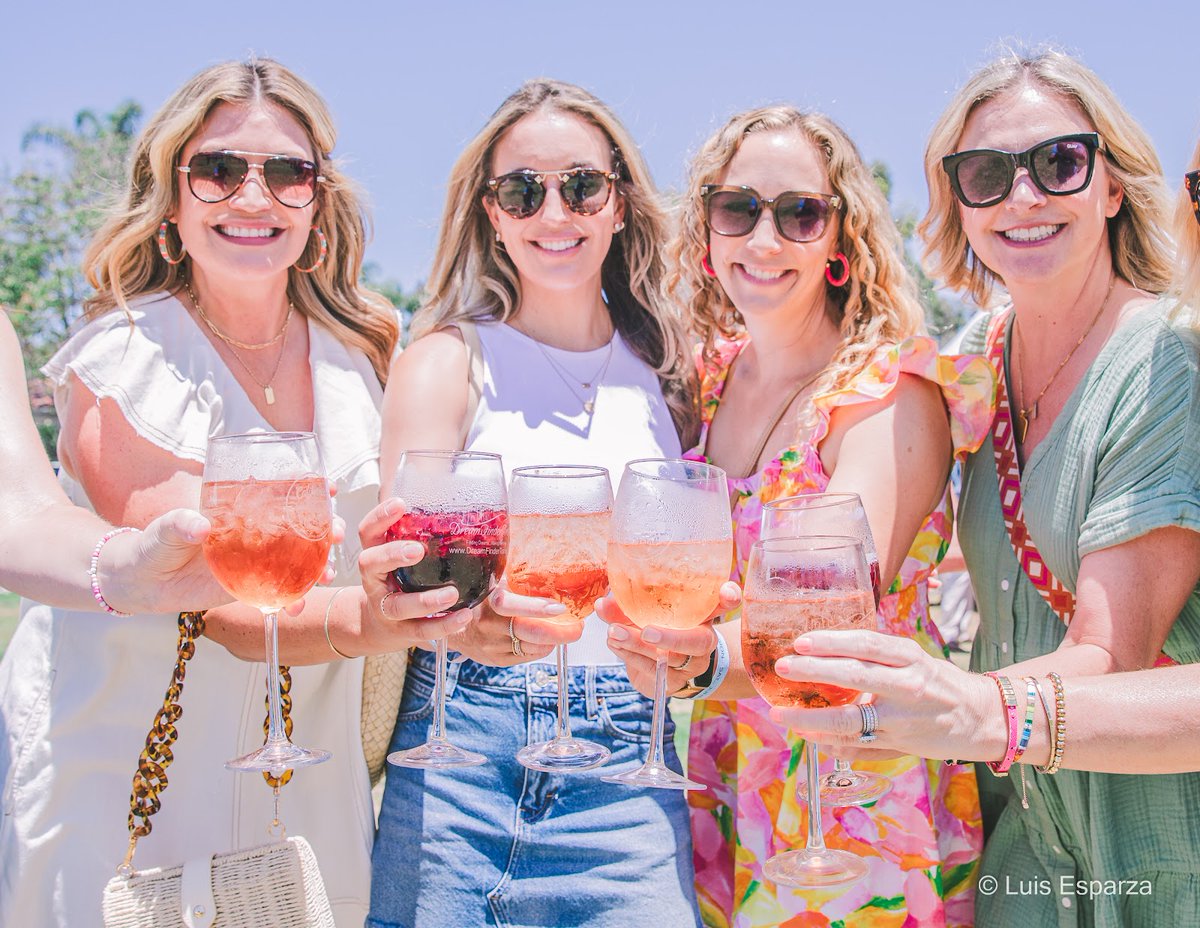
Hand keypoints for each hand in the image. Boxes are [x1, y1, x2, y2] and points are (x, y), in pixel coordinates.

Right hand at [357, 498, 471, 648]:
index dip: (379, 517)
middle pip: (370, 563)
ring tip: (452, 594)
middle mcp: (374, 580)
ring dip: (426, 600)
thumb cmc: (401, 580)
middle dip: (393, 555)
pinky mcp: (401, 631)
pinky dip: (443, 625)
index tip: (400, 504)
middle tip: (418, 550)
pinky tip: (464, 617)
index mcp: (375, 554)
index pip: (368, 531)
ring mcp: (385, 607)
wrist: (381, 626)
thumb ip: (421, 536)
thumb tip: (468, 512)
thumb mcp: (402, 556)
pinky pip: (421, 630)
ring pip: (398, 605)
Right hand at [444, 583, 580, 666]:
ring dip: (554, 640)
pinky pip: (528, 656)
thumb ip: (514, 577)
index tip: (561, 607)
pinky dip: (542, 648)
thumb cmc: (479, 596)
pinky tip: (546, 639)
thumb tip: (550, 563)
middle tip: (578, 627)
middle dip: (562, 633)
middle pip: (532, 634)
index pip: (513, 606)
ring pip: (534, 648)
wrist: (450, 625)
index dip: (539, 608)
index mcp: (488, 600)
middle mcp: (489, 626)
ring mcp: (492, 646)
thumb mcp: (491, 580)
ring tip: (566, 630)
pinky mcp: (496, 660)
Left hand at [596, 580, 740, 698]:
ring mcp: (688, 665)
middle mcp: (702, 640)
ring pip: (667, 658)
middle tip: (646, 630)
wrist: (664, 668)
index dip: (729, 598)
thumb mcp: (650, 612)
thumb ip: (628, 605)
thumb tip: (601, 604)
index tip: (729, 592)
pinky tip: (614, 644)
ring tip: (614, 632)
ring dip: (637, 645)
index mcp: (703, 616)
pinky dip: (628, 655)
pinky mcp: (671, 682)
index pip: (723, 604)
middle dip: (671, 637)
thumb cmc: (659, 628)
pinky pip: (649, 669)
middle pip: (696, 641)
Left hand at [767, 629, 998, 762]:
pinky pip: (857, 744)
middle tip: (782, 666)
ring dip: (810, 718)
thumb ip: (874, 657)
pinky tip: (806, 734)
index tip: (801, 641)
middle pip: (854, 676)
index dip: (832, 641)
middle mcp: (908, 685)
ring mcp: (903, 719)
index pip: (867, 644)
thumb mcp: (912, 659)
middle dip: (813, 671)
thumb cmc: (936, 682)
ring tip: (781, 712)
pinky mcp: (899, 744)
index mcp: (910, 657)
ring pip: (850, 720)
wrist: (980, 718)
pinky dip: (827, 740)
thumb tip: (821, 652)